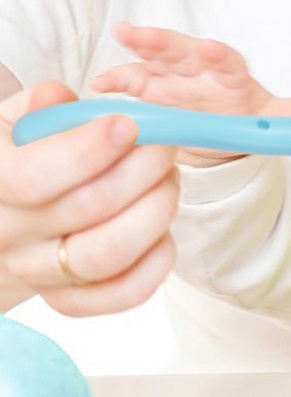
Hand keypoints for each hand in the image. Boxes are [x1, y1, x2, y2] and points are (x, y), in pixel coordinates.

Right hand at [0, 81, 178, 315]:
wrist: (8, 216)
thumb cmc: (24, 155)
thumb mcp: (19, 121)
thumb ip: (39, 107)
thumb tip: (57, 98)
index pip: (30, 177)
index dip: (87, 151)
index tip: (128, 125)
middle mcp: (8, 234)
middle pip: (86, 209)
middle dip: (143, 169)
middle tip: (165, 145)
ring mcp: (39, 272)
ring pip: (109, 254)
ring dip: (156, 210)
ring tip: (168, 180)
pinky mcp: (71, 298)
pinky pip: (123, 293)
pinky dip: (157, 261)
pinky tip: (164, 229)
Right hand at [93, 23, 290, 166]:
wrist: (225, 123)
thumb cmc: (246, 114)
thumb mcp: (271, 117)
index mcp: (230, 74)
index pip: (225, 60)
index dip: (216, 55)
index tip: (208, 49)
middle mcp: (200, 69)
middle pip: (181, 51)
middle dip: (162, 42)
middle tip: (140, 33)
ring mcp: (174, 77)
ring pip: (154, 58)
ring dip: (138, 48)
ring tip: (119, 37)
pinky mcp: (154, 89)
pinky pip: (133, 81)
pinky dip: (117, 81)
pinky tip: (100, 85)